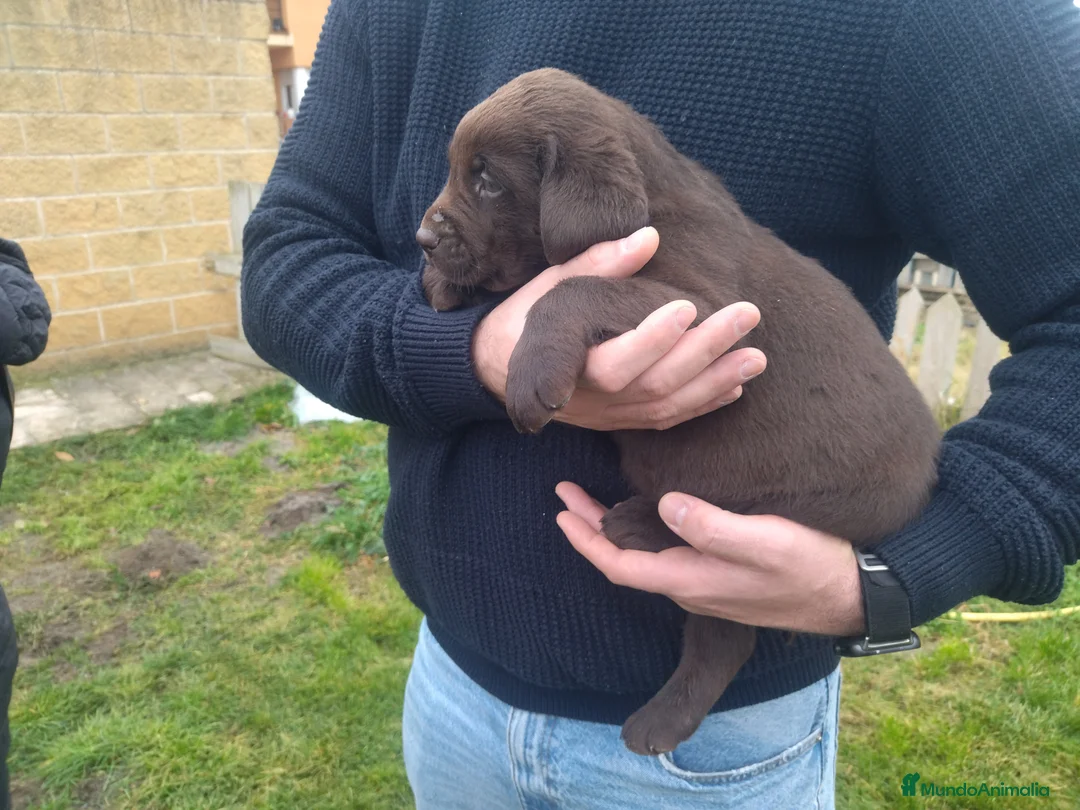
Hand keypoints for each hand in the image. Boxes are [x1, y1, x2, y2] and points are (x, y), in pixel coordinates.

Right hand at [472, 227, 766, 430]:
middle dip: (706, 350)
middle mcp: (593, 399)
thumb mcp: (549, 285)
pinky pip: (666, 420)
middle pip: (657, 384)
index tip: (688, 306)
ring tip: (756, 355)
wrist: (495, 370)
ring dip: (716, 381)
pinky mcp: (620, 423)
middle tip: (746, 314)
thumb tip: (648, 237)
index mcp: (569, 364)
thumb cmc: (524, 319)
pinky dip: (702, 404)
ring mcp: (610, 415)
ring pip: (669, 407)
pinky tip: (734, 387)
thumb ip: (597, 264)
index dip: (653, 339)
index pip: (617, 361)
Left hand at [555, 483, 865, 635]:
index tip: (561, 511)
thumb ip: (712, 527)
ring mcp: (706, 582)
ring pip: (644, 555)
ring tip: (591, 499)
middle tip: (564, 494)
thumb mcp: (764, 541)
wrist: (851, 593)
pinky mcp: (722, 573)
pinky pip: (666, 552)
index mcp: (691, 580)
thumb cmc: (810, 565)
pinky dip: (644, 529)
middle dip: (589, 529)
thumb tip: (666, 504)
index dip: (587, 540)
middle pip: (624, 560)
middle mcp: (691, 586)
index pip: (620, 566)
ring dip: (613, 528)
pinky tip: (648, 509)